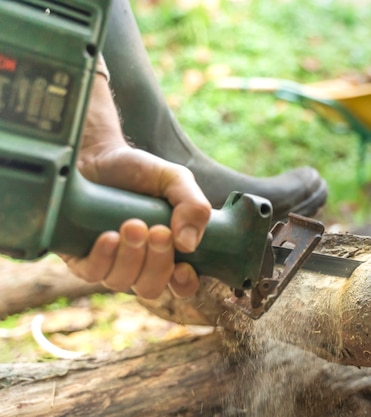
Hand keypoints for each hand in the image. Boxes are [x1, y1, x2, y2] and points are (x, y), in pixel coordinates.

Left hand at [60, 75, 210, 298]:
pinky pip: (93, 274)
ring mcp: (109, 264)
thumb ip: (194, 207)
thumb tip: (189, 245)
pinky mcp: (81, 259)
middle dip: (158, 263)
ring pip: (123, 282)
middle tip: (157, 231)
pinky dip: (104, 258)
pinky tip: (109, 237)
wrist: (97, 155)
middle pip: (152, 288)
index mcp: (169, 251)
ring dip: (131, 257)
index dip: (184, 284)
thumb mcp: (176, 180)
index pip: (182, 285)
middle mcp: (140, 264)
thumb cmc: (140, 171)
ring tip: (132, 225)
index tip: (183, 267)